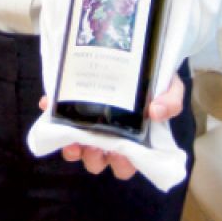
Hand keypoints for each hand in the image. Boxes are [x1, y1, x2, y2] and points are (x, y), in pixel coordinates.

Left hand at [40, 73, 184, 179]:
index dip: (121, 165)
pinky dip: (51, 114)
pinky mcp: (72, 109)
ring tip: (74, 138)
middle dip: (94, 158)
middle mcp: (108, 137)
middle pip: (97, 161)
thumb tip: (157, 111)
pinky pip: (57, 118)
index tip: (119, 154)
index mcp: (133, 141)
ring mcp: (89, 125)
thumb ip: (171, 101)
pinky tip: (50, 105)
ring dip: (72, 147)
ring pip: (75, 148)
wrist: (136, 54)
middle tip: (96, 145)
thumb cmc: (156, 81)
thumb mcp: (172, 88)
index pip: (125, 166)